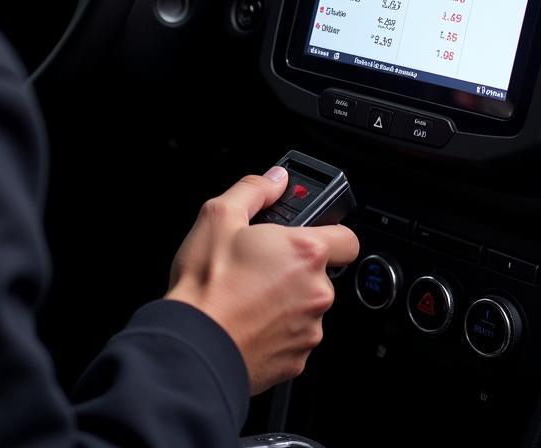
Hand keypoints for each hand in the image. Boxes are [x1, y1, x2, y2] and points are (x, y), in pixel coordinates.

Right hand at [165, 168, 359, 394]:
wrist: (194, 346)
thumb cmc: (206, 285)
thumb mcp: (218, 216)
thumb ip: (254, 190)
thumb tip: (274, 180)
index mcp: (305, 252)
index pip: (346, 237)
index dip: (329, 232)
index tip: (307, 234)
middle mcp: (317, 291)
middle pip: (321, 273)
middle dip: (295, 267)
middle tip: (259, 264)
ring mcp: (309, 329)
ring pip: (307, 306)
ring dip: (286, 299)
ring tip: (247, 294)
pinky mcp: (297, 361)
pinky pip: (295, 336)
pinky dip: (277, 329)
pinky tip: (248, 320)